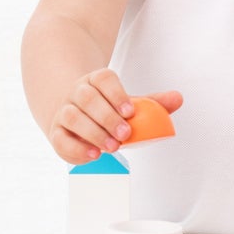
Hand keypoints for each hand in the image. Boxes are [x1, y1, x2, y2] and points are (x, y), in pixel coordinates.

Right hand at [47, 69, 183, 164]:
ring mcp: (64, 111)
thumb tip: (178, 98)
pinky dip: (76, 149)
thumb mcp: (128, 102)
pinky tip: (94, 155)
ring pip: (72, 116)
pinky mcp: (56, 132)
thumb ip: (153, 102)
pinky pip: (60, 139)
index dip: (116, 93)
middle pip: (87, 98)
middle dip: (107, 117)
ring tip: (113, 146)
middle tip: (125, 134)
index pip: (103, 78)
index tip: (130, 111)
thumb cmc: (107, 108)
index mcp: (96, 81)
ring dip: (93, 133)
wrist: (76, 112)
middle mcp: (77, 93)